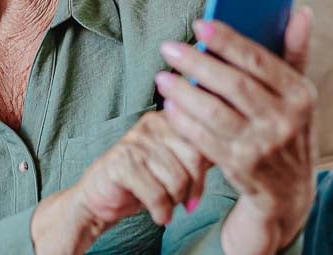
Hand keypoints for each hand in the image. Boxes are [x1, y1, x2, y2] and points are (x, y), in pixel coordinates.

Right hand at [31, 111, 208, 254]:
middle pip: (194, 159)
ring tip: (167, 205)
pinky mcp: (121, 163)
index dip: (206, 169)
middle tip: (185, 201)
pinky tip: (158, 214)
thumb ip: (198, 152)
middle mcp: (150, 124)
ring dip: (175, 202)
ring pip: (176, 179)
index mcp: (166, 118)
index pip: (204, 138)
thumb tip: (232, 152)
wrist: (100, 196)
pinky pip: (156, 193)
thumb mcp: (174, 161)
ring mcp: (134, 142)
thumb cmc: (142, 180)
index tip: (196, 189)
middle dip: (193, 188)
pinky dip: (161, 211)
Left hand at [153, 9, 316, 254]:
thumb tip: (301, 11)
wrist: (289, 190)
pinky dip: (184, 120)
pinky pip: (204, 138)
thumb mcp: (298, 94)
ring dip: (183, 92)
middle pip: (232, 84)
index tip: (200, 23)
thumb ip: (295, 52)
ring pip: (214, 112)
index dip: (228, 40)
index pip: (259, 60)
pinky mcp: (241, 165)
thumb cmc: (288, 127)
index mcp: (301, 94)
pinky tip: (170, 105)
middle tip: (169, 47)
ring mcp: (263, 145)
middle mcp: (286, 120)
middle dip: (196, 63)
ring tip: (162, 76)